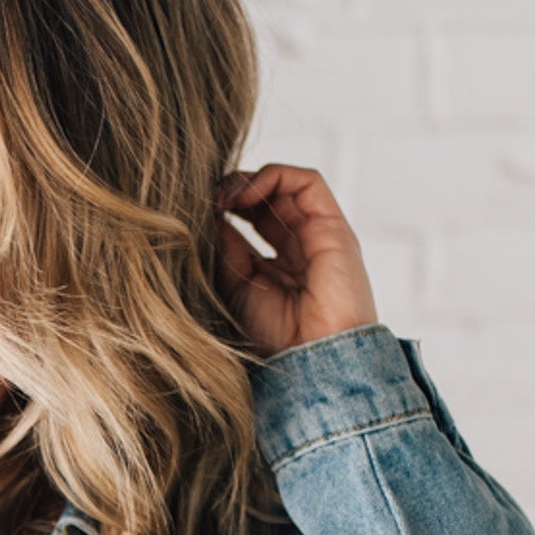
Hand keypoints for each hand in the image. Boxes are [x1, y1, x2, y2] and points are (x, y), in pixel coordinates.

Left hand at [211, 161, 378, 358]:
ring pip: (285, 184)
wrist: (310, 357)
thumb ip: (225, 251)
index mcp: (277, 265)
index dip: (225, 208)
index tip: (201, 215)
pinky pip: (307, 182)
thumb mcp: (234, 289)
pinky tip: (244, 196)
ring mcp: (318, 234)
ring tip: (225, 197)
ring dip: (249, 181)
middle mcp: (300, 246)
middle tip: (210, 200)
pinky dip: (273, 177)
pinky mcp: (333, 226)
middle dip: (234, 190)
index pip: (250, 219)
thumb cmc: (273, 338)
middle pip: (267, 198)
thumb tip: (212, 215)